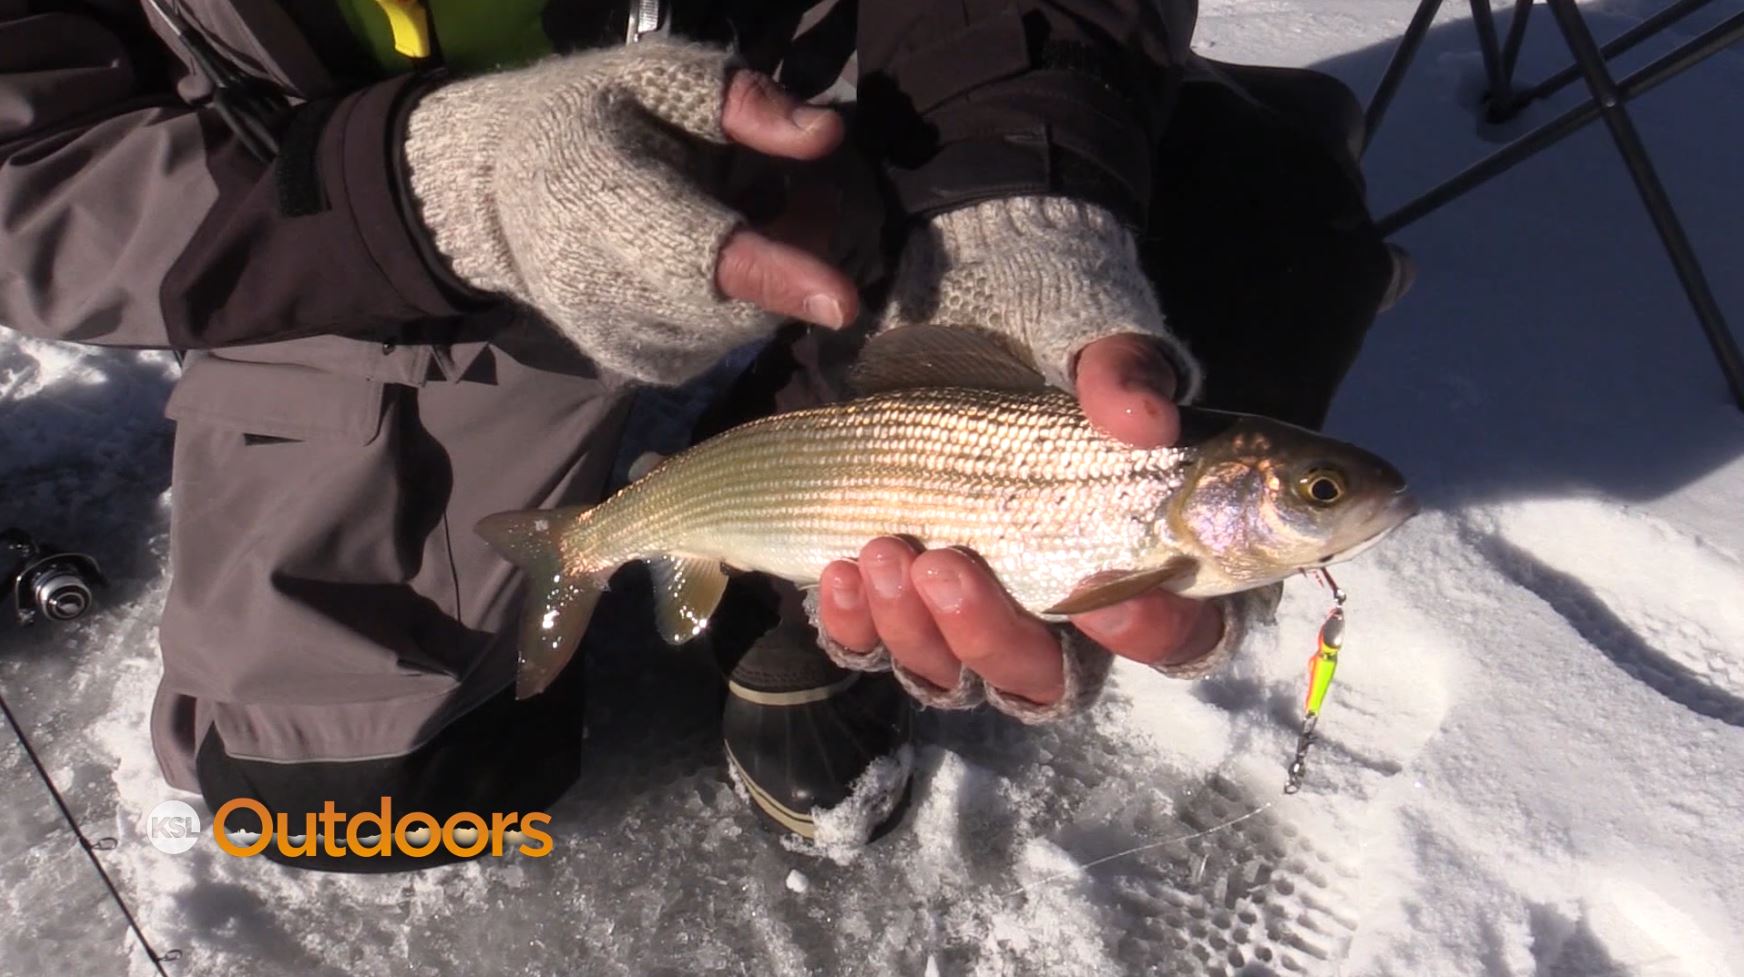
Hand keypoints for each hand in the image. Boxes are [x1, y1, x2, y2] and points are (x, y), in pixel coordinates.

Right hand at [403, 42, 858, 385]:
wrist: (496, 198)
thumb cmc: (587, 121)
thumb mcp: (656, 79)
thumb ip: (742, 104)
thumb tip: (827, 135)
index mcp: (615, 202)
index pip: (708, 255)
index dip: (780, 274)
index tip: (843, 301)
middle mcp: (618, 292)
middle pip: (750, 295)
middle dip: (797, 244)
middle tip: (784, 188)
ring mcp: (631, 344)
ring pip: (747, 323)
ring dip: (772, 275)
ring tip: (737, 215)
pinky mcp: (645, 371)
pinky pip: (725, 342)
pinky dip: (739, 305)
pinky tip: (706, 262)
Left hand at [816, 339, 1223, 705]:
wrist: (957, 330)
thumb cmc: (1046, 350)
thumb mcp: (1093, 344)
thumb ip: (1124, 375)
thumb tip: (1144, 418)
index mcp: (1138, 562)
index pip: (1177, 633)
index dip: (1151, 633)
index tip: (1107, 596)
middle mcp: (1057, 615)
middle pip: (1044, 679)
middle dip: (988, 636)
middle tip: (943, 565)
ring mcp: (976, 617)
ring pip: (954, 677)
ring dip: (914, 631)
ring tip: (881, 553)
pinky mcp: (904, 607)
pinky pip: (877, 651)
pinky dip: (856, 626)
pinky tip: (842, 573)